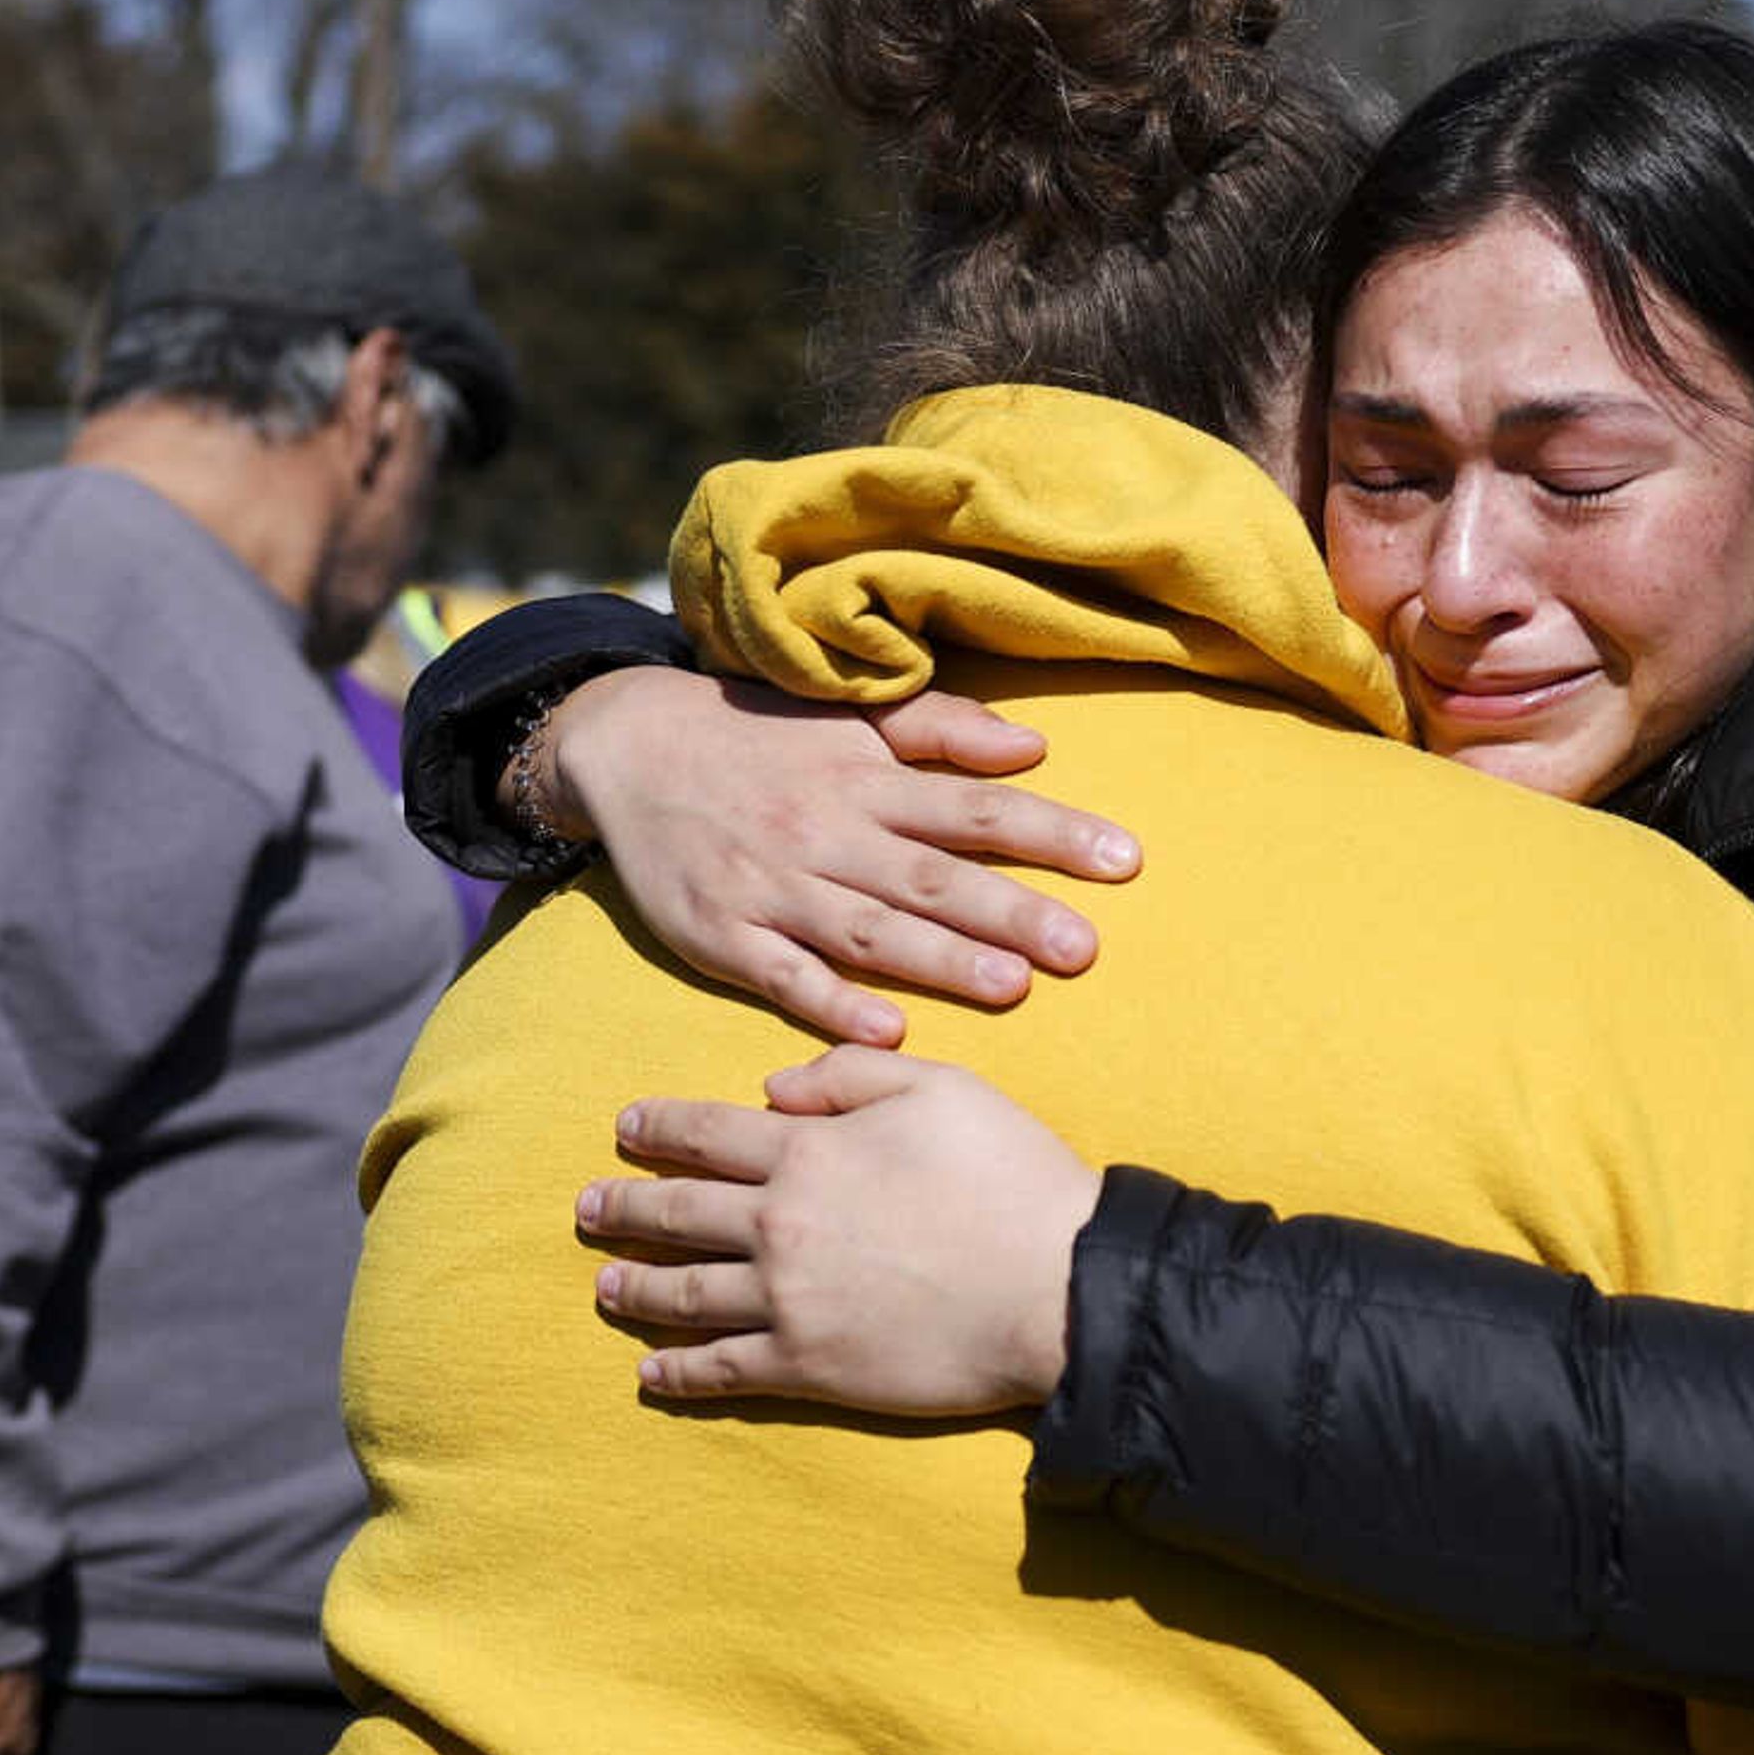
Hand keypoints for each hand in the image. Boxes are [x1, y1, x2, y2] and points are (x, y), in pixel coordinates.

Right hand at [556, 670, 1140, 1047]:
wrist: (629, 746)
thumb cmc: (761, 737)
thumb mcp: (849, 718)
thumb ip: (943, 732)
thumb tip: (1034, 749)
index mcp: (868, 779)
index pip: (977, 809)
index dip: (1052, 833)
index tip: (1124, 860)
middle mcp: (828, 832)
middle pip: (934, 877)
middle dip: (1012, 911)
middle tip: (1085, 947)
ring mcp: (774, 887)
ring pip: (868, 930)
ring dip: (940, 961)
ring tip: (1013, 986)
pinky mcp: (723, 934)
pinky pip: (783, 976)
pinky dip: (832, 1004)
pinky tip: (886, 1036)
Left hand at [580, 1048, 1101, 1414]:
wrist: (1059, 1287)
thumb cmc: (1012, 1178)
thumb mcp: (943, 1088)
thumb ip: (851, 1074)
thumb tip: (773, 1088)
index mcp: (809, 1150)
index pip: (707, 1133)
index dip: (658, 1128)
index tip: (625, 1129)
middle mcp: (779, 1224)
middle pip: (678, 1212)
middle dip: (625, 1206)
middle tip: (589, 1208)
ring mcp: (787, 1301)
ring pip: (685, 1292)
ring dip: (637, 1286)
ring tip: (606, 1284)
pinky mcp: (809, 1366)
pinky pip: (723, 1369)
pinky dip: (678, 1372)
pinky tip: (650, 1372)